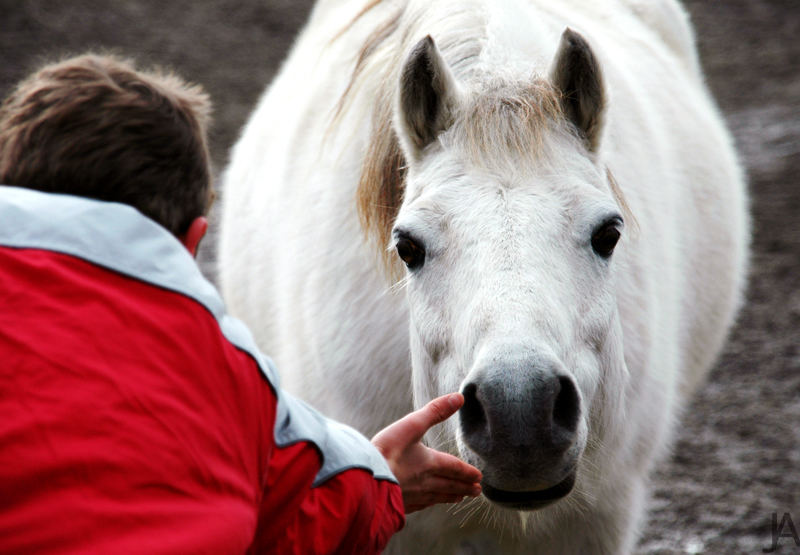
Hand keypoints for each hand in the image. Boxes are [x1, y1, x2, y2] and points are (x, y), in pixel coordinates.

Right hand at [371, 393, 481, 512]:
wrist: (363, 481)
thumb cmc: (387, 451)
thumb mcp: (411, 425)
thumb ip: (435, 411)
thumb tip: (459, 397)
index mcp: (429, 463)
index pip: (454, 468)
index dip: (467, 472)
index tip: (479, 477)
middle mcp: (425, 482)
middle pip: (449, 485)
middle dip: (464, 487)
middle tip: (477, 491)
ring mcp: (412, 495)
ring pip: (437, 496)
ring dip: (450, 496)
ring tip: (459, 497)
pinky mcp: (399, 504)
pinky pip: (420, 505)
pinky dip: (429, 504)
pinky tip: (428, 503)